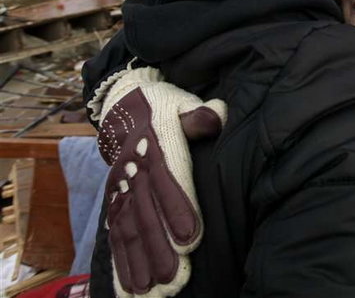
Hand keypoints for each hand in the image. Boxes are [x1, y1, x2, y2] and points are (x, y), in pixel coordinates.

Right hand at [97, 67, 225, 297]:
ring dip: (138, 263)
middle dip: (159, 248)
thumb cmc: (169, 107)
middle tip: (174, 278)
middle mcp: (134, 170)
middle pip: (146, 213)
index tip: (191, 238)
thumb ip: (199, 113)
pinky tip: (128, 288)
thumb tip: (214, 115)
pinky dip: (120, 262)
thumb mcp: (183, 102)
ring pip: (127, 229)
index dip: (178, 209)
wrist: (127, 105)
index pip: (168, 179)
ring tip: (150, 292)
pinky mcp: (114, 201)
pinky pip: (114, 233)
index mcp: (157, 145)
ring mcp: (121, 188)